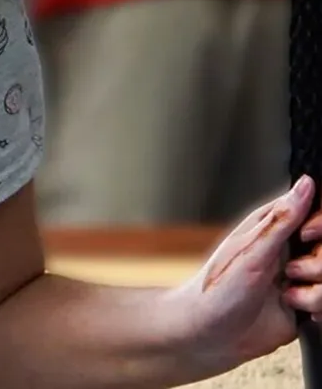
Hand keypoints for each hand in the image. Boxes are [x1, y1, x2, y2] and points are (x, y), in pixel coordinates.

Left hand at [171, 175, 321, 371]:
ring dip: (316, 292)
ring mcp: (299, 279)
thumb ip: (281, 219)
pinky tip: (298, 310)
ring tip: (287, 296)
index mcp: (273, 228)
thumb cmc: (217, 288)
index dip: (318, 226)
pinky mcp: (305, 304)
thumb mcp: (251, 250)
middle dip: (317, 265)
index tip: (306, 237)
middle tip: (291, 273)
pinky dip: (318, 307)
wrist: (210, 335)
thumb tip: (305, 184)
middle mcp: (288, 251)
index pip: (315, 214)